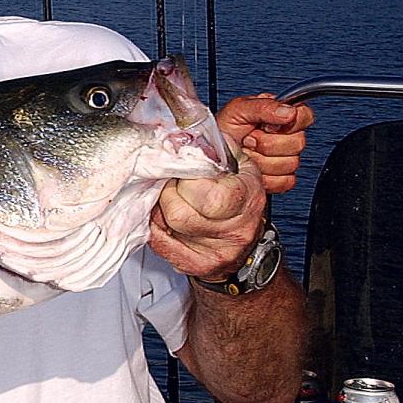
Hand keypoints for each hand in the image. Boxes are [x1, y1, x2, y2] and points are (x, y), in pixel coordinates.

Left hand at [149, 153, 268, 282]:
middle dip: (169, 193)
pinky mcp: (198, 266)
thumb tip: (185, 136)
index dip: (188, 181)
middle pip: (180, 213)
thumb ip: (215, 148)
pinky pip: (160, 244)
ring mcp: (217, 252)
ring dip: (160, 208)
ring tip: (171, 199)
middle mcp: (236, 230)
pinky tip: (164, 217)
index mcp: (247, 200)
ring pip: (167, 226)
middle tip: (174, 185)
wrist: (246, 240)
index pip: (208, 197)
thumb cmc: (240, 197)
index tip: (185, 171)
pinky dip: (155, 227)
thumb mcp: (238, 164)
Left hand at [215, 94, 312, 195]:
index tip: (266, 125)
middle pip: (298, 143)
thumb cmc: (221, 132)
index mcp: (278, 115)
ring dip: (264, 161)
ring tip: (248, 154)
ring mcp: (284, 158)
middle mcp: (284, 136)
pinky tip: (253, 169)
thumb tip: (289, 111)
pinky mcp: (281, 179)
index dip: (287, 123)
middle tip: (249, 140)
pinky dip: (267, 178)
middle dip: (267, 143)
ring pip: (291, 163)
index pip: (304, 115)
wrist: (210, 159)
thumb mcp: (236, 110)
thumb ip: (263, 106)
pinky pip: (286, 181)